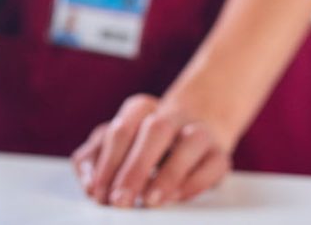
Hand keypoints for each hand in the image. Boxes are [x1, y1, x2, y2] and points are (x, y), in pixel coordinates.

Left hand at [72, 94, 231, 207]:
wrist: (195, 129)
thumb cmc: (145, 143)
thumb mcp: (118, 146)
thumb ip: (96, 160)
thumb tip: (89, 184)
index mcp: (140, 110)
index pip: (121, 131)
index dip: (107, 162)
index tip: (96, 192)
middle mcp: (170, 115)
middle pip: (153, 132)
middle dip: (134, 168)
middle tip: (119, 201)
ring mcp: (199, 132)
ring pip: (188, 143)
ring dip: (168, 174)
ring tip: (149, 201)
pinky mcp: (220, 154)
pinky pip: (212, 165)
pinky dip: (194, 182)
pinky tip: (176, 198)